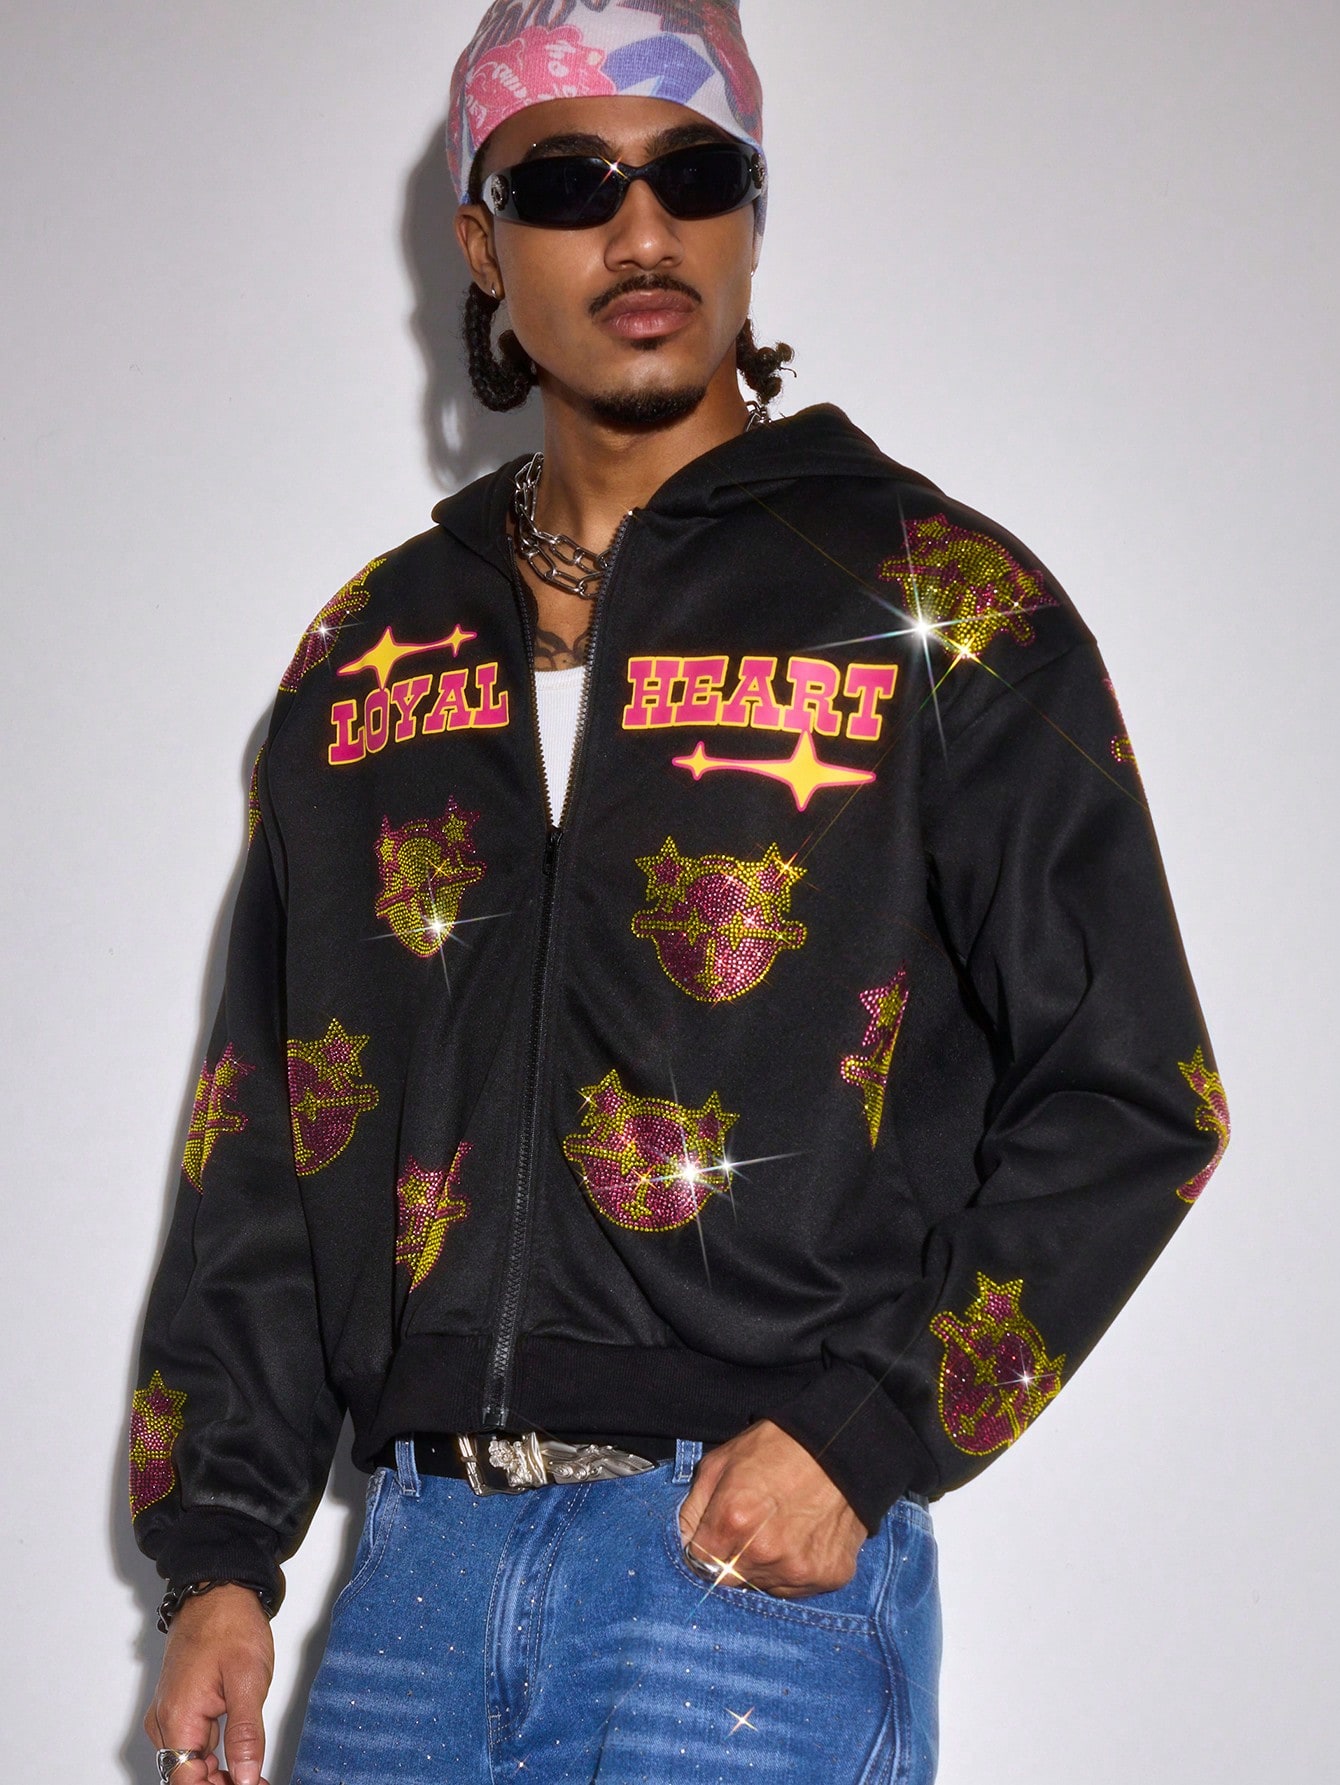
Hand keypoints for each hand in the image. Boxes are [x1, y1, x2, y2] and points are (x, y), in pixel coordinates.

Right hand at [144, 1585, 274, 1784]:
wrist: (219, 1589)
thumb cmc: (230, 1624)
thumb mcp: (248, 1680)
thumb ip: (246, 1734)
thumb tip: (245, 1777)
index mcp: (178, 1718)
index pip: (187, 1781)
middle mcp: (166, 1720)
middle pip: (187, 1775)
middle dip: (221, 1782)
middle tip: (256, 1779)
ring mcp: (170, 1712)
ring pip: (189, 1762)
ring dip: (217, 1773)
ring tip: (252, 1772)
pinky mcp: (180, 1704)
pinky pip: (191, 1743)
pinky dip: (213, 1755)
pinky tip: (238, 1755)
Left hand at [676, 1419, 866, 1598]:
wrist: (843, 1443)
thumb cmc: (777, 1447)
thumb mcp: (721, 1462)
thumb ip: (692, 1509)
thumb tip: (682, 1544)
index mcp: (732, 1520)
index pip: (698, 1565)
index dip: (704, 1549)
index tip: (715, 1536)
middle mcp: (763, 1553)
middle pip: (730, 1581)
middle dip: (733, 1559)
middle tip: (753, 1527)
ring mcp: (798, 1569)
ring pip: (764, 1587)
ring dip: (765, 1567)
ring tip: (782, 1528)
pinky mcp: (828, 1576)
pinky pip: (798, 1587)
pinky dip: (796, 1568)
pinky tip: (803, 1537)